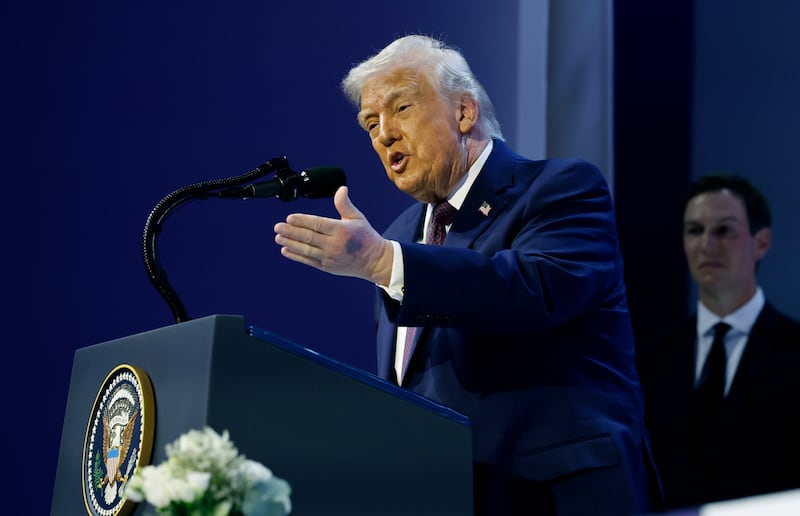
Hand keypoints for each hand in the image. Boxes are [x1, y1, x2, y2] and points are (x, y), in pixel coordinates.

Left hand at [273, 186, 393, 284]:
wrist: (373, 261)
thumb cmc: (365, 236)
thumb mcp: (358, 218)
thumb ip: (345, 204)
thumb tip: (341, 189)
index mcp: (342, 230)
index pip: (318, 224)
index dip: (302, 221)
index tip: (289, 218)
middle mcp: (334, 245)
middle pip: (308, 237)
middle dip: (291, 232)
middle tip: (278, 227)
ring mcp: (330, 257)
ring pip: (306, 249)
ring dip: (290, 243)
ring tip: (278, 237)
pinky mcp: (327, 266)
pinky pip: (308, 261)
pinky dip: (296, 256)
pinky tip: (286, 250)